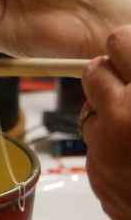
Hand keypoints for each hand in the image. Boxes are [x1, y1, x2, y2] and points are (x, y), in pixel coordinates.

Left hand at [82, 26, 130, 219]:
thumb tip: (129, 46)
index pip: (118, 41)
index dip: (129, 49)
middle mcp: (124, 119)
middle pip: (94, 71)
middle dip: (113, 76)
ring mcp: (106, 151)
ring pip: (92, 111)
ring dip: (112, 114)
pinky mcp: (97, 178)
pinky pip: (98, 148)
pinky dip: (114, 149)